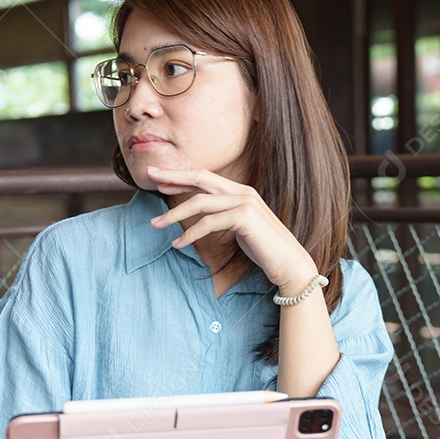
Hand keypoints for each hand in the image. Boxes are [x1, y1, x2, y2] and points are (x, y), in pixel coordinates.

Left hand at [147, 166, 317, 291]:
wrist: (289, 262)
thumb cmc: (263, 248)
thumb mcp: (240, 226)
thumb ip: (223, 215)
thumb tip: (201, 215)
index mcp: (240, 191)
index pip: (205, 177)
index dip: (181, 176)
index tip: (159, 178)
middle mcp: (242, 191)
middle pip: (200, 178)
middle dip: (173, 177)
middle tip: (149, 178)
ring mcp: (244, 202)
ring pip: (200, 202)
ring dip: (174, 213)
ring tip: (155, 224)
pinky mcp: (244, 218)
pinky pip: (208, 223)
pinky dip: (190, 234)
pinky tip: (178, 244)